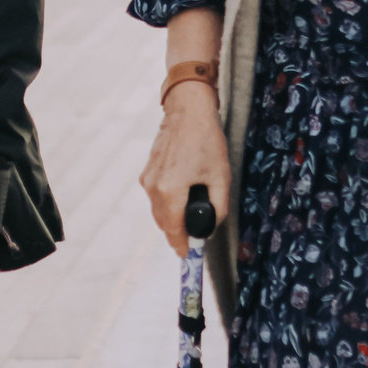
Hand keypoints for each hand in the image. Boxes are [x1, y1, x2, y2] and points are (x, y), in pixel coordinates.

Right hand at [141, 83, 231, 256]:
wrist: (187, 112)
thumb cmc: (206, 142)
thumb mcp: (221, 177)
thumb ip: (218, 207)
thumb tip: (210, 225)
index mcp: (171, 192)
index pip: (174, 230)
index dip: (182, 246)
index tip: (187, 256)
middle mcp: (154, 188)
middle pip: (163, 224)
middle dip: (177, 234)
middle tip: (193, 239)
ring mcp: (147, 180)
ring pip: (158, 211)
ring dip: (172, 219)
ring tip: (190, 218)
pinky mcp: (147, 172)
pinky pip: (155, 197)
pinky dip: (166, 204)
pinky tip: (182, 198)